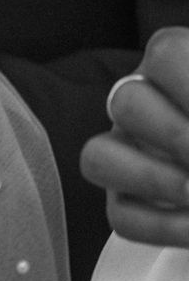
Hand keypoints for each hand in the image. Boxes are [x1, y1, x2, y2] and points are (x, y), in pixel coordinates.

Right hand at [80, 28, 188, 245]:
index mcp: (181, 64)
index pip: (166, 54)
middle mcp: (144, 103)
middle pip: (125, 102)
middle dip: (177, 136)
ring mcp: (128, 153)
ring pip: (99, 157)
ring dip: (156, 180)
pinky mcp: (126, 201)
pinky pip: (121, 216)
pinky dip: (165, 227)